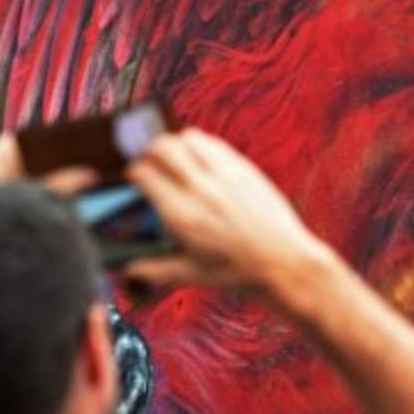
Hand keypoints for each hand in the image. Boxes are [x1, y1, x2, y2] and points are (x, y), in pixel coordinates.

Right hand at [122, 129, 329, 291]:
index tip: (133, 177)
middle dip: (148, 150)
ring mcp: (224, 176)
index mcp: (182, 216)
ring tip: (174, 156)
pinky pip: (214, 144)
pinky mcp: (244, 169)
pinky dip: (200, 145)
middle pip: (161, 147)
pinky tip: (200, 157)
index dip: (132, 171)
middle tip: (149, 160)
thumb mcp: (193, 274)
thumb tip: (128, 271)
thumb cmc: (239, 273)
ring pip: (187, 138)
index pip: (143, 174)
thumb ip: (156, 270)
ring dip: (175, 143)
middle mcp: (200, 190)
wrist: (284, 263)